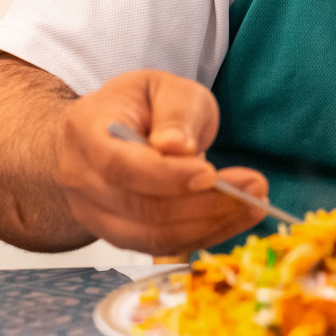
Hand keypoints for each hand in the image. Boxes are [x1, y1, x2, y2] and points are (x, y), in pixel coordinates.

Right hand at [55, 70, 269, 255]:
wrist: (107, 131)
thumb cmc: (141, 106)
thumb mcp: (164, 88)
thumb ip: (175, 112)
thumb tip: (178, 147)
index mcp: (86, 132)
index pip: (121, 165)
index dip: (167, 176)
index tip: (212, 173)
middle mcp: (81, 179)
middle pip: (142, 207)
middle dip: (204, 203)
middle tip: (254, 187)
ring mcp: (94, 214)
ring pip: (153, 236)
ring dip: (210, 224)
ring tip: (254, 204)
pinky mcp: (118, 236)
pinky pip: (162, 247)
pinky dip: (203, 236)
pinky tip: (236, 218)